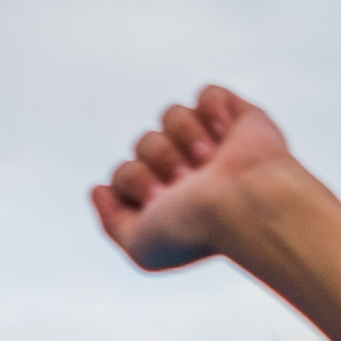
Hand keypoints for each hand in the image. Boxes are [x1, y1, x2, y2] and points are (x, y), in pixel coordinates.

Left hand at [89, 84, 317, 275]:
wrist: (242, 205)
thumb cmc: (196, 231)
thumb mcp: (142, 247)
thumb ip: (112, 223)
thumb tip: (99, 188)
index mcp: (170, 197)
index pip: (126, 171)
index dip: (136, 180)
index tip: (160, 200)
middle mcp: (190, 169)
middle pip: (145, 142)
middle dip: (161, 159)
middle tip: (186, 181)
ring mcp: (215, 142)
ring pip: (172, 114)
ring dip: (185, 137)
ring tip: (208, 160)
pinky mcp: (239, 117)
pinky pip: (208, 93)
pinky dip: (212, 108)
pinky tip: (223, 133)